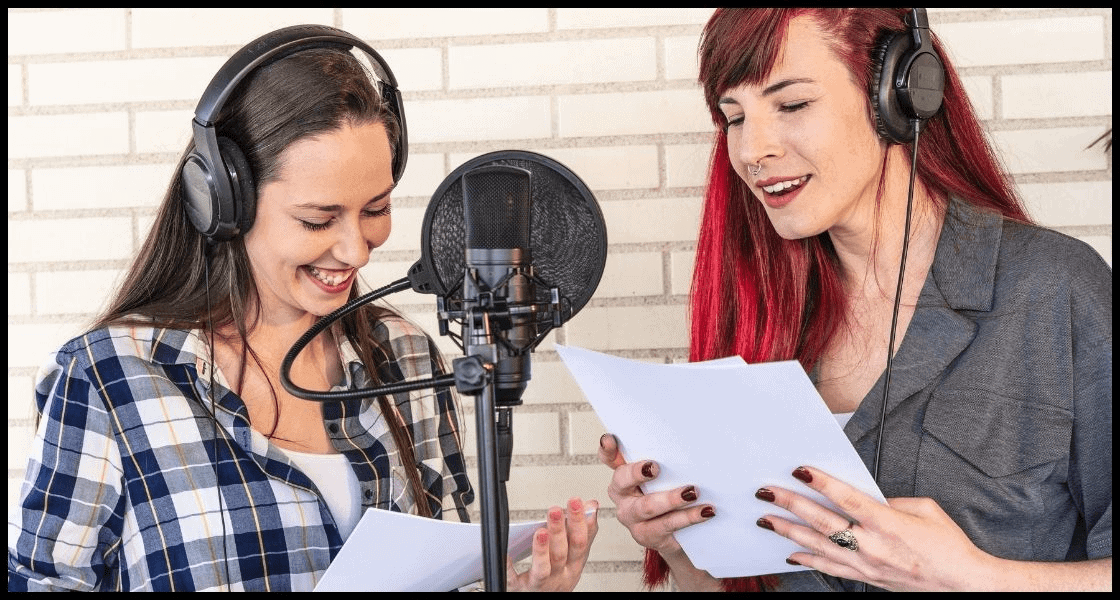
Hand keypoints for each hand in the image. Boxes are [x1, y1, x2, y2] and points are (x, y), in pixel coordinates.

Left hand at [505, 497, 599, 591]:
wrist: (545, 599)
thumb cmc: (559, 575)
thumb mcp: (576, 554)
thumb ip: (584, 530)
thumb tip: (592, 505)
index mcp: (574, 564)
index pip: (580, 542)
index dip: (579, 522)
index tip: (577, 502)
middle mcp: (560, 576)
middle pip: (561, 554)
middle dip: (559, 531)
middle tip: (555, 510)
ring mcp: (541, 584)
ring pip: (543, 569)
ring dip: (542, 550)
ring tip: (540, 531)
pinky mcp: (521, 589)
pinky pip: (514, 580)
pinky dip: (510, 568)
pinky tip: (507, 554)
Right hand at [598, 433, 714, 556]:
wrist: (678, 536)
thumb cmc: (669, 495)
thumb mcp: (664, 477)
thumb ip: (665, 459)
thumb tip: (684, 441)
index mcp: (623, 476)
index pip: (609, 459)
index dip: (607, 449)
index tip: (610, 440)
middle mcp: (622, 496)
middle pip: (622, 481)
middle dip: (637, 473)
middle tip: (655, 467)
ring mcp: (632, 518)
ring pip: (647, 506)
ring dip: (671, 498)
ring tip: (692, 492)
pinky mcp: (647, 536)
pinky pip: (667, 525)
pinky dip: (689, 517)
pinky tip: (705, 511)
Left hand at [756, 465, 993, 591]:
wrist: (963, 584)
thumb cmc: (948, 545)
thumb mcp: (924, 509)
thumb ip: (889, 500)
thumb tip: (864, 496)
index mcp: (888, 523)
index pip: (846, 498)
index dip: (820, 482)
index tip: (799, 470)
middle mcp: (872, 545)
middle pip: (822, 521)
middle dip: (790, 504)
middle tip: (766, 492)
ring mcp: (866, 565)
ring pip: (818, 545)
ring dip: (789, 531)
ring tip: (766, 519)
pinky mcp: (866, 578)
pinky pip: (829, 567)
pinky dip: (807, 559)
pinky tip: (790, 552)